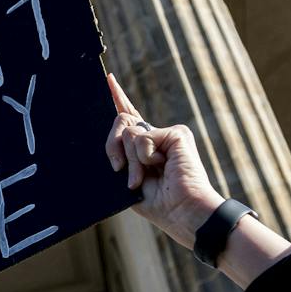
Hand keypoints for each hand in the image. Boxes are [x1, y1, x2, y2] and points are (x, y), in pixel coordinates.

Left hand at [102, 71, 223, 248]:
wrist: (181, 212)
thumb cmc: (158, 204)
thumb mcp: (129, 180)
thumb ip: (121, 156)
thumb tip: (117, 136)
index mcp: (145, 148)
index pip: (130, 118)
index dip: (119, 98)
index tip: (109, 80)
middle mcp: (157, 137)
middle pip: (122, 122)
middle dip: (112, 147)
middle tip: (121, 171)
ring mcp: (168, 134)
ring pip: (129, 131)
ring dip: (131, 161)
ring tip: (144, 178)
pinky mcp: (177, 133)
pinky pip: (143, 137)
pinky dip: (144, 157)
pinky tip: (161, 167)